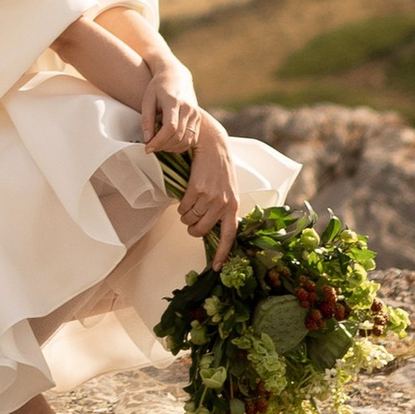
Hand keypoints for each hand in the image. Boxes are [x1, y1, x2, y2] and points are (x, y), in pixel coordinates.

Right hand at [158, 106, 243, 270]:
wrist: (213, 146)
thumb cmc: (219, 170)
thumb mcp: (228, 191)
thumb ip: (223, 209)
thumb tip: (211, 228)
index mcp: (234, 207)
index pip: (229, 236)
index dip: (222, 254)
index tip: (216, 267)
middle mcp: (224, 204)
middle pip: (202, 230)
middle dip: (192, 229)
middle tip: (190, 221)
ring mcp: (210, 197)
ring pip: (190, 220)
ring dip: (185, 216)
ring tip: (188, 206)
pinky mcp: (197, 189)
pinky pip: (183, 208)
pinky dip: (181, 206)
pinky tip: (185, 198)